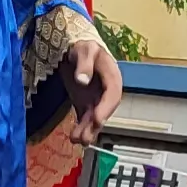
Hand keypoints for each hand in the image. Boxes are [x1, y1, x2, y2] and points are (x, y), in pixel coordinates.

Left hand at [64, 33, 124, 147]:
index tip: (98, 119)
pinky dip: (80, 128)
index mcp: (112, 76)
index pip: (113, 94)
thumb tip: (83, 80)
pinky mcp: (85, 104)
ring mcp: (96, 99)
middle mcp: (106, 91)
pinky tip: (74, 137)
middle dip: (96, 124)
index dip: (106, 108)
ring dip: (88, 130)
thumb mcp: (84, 49)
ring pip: (95, 118)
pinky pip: (85, 119)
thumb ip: (84, 63)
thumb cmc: (83, 46)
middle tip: (86, 136)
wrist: (75, 49)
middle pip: (104, 110)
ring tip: (77, 140)